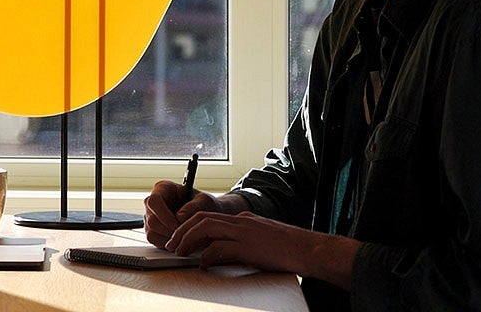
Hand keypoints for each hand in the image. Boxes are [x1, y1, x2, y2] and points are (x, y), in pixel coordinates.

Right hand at [142, 180, 225, 248]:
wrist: (206, 216)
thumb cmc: (204, 205)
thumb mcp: (204, 202)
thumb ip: (193, 207)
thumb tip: (179, 218)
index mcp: (163, 189)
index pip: (154, 201)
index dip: (164, 215)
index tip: (177, 225)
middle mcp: (153, 203)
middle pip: (151, 220)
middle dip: (168, 231)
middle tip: (185, 236)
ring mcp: (150, 217)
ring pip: (151, 233)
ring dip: (169, 239)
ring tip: (185, 238)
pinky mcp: (152, 231)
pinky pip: (154, 241)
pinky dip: (167, 244)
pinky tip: (180, 241)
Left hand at [167, 211, 359, 288]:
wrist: (308, 249)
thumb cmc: (288, 247)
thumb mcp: (261, 237)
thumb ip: (242, 239)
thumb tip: (222, 251)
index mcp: (243, 218)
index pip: (208, 215)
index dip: (190, 224)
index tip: (180, 236)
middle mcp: (240, 221)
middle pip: (201, 219)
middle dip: (182, 231)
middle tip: (172, 245)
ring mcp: (243, 232)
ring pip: (205, 228)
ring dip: (188, 240)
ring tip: (179, 253)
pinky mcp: (248, 247)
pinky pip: (219, 248)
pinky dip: (206, 256)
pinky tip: (203, 265)